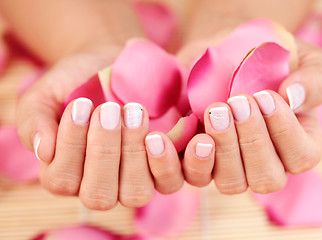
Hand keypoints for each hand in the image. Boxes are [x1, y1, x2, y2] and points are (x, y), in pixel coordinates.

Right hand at [17, 46, 183, 209]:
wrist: (112, 64)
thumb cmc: (77, 82)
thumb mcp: (47, 94)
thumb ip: (35, 121)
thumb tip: (43, 152)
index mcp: (67, 172)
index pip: (63, 180)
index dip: (71, 146)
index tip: (82, 105)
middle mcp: (100, 183)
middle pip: (100, 195)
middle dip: (103, 152)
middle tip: (109, 109)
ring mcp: (134, 178)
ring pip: (135, 193)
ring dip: (134, 156)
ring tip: (135, 113)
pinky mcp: (162, 167)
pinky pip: (169, 181)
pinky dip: (165, 162)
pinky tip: (159, 135)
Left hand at [181, 40, 321, 193]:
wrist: (220, 53)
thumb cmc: (267, 58)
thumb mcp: (301, 57)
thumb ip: (312, 77)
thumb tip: (295, 98)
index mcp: (297, 143)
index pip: (301, 157)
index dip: (285, 131)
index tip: (266, 96)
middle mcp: (265, 162)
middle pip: (267, 179)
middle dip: (253, 141)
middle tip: (238, 102)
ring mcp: (231, 166)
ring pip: (232, 183)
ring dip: (225, 150)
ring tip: (216, 112)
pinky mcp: (199, 161)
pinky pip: (196, 178)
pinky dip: (195, 161)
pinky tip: (195, 134)